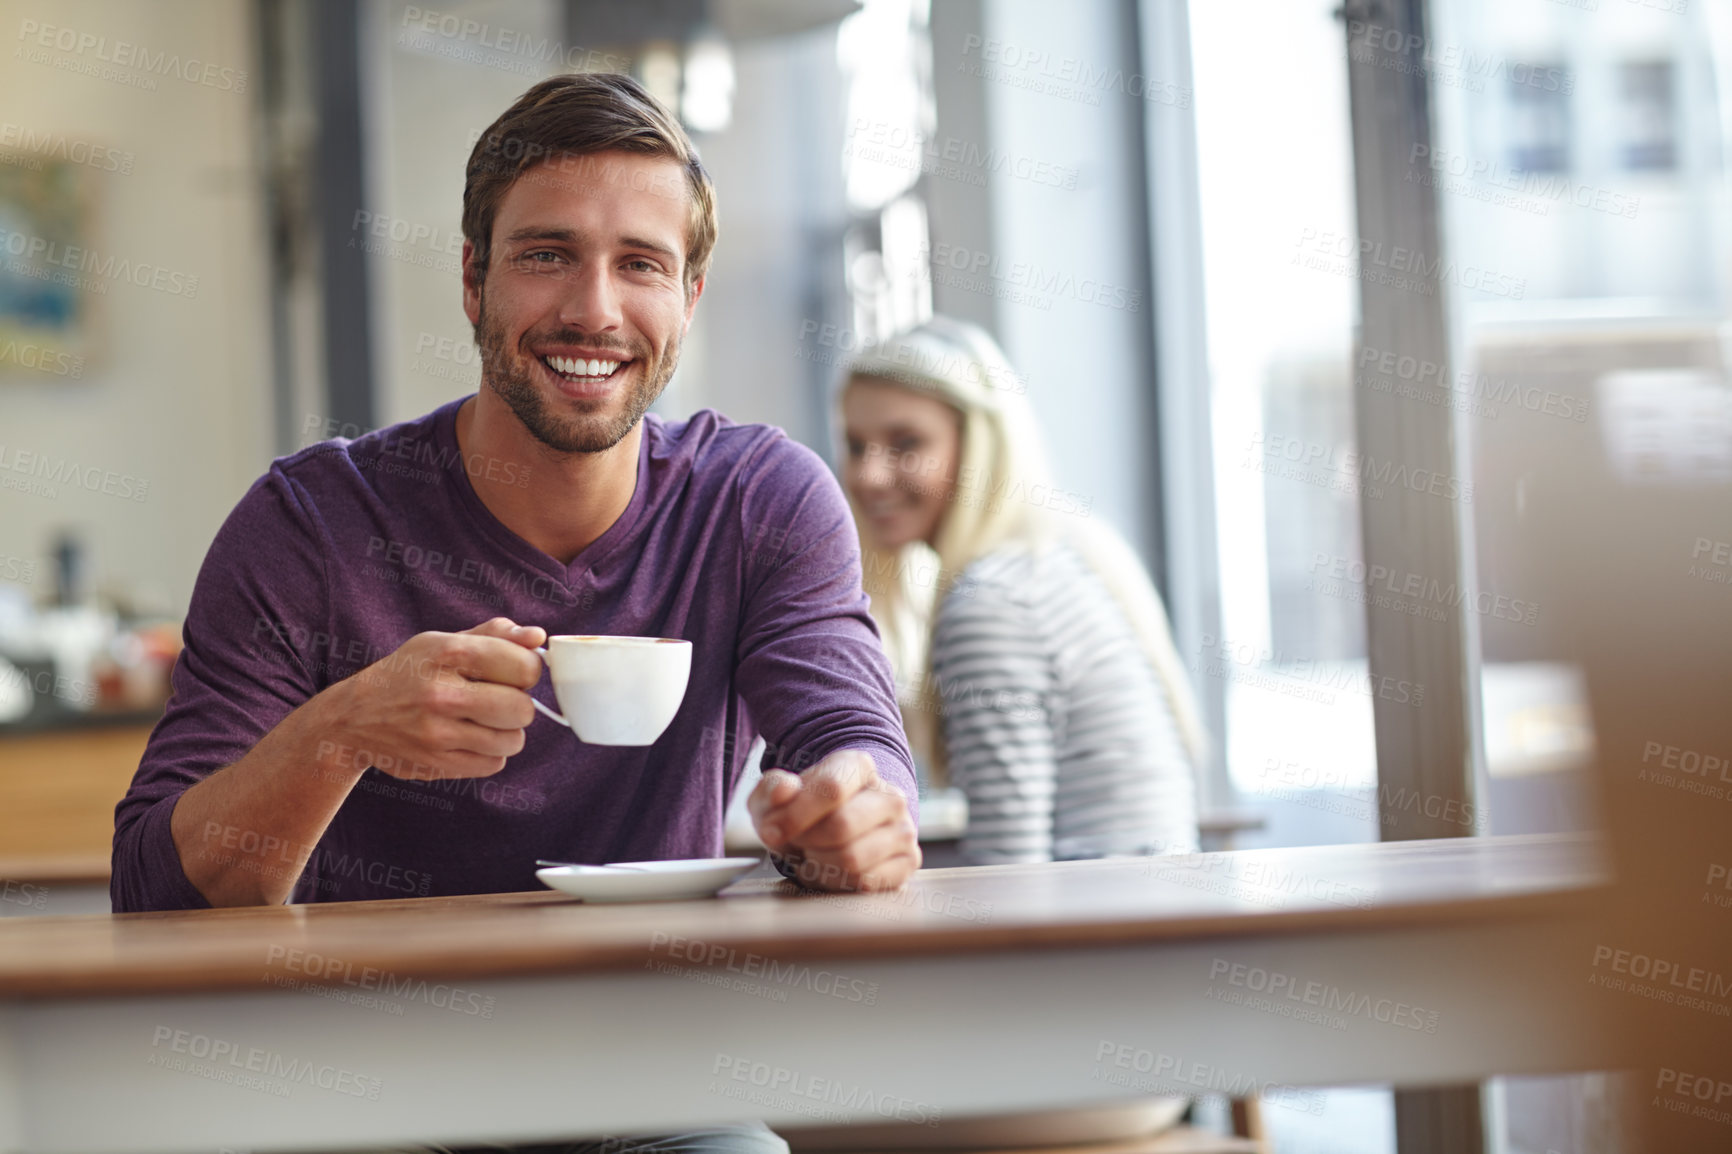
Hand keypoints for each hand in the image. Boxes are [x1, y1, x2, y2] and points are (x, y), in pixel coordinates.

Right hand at [323, 617, 546, 780]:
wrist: (353, 718)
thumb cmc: (408, 673)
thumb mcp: (443, 642)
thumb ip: (495, 635)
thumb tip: (538, 637)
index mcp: (448, 653)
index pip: (524, 667)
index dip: (527, 670)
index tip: (513, 672)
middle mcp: (442, 694)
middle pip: (522, 709)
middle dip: (519, 705)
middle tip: (498, 699)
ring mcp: (437, 734)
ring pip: (513, 741)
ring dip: (506, 732)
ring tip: (482, 720)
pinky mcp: (435, 764)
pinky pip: (494, 764)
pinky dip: (489, 753)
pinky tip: (468, 739)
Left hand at [748, 751, 920, 891]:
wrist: (832, 831)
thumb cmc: (802, 813)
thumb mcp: (775, 797)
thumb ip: (772, 789)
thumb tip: (785, 791)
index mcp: (859, 766)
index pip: (831, 788)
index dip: (795, 815)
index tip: (771, 830)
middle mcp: (890, 795)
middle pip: (841, 826)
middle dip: (807, 842)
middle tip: (796, 843)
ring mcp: (904, 830)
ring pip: (853, 859)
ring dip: (819, 864)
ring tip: (811, 855)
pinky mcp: (908, 862)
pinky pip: (866, 882)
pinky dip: (837, 882)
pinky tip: (829, 870)